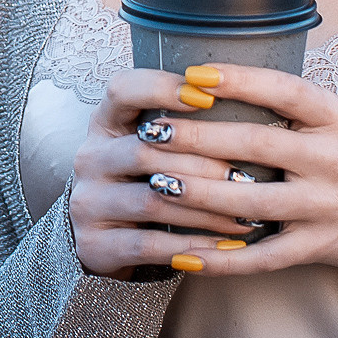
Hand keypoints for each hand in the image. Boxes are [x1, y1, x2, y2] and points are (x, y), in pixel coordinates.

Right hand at [68, 68, 276, 278]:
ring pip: (152, 201)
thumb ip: (183, 129)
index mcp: (104, 123)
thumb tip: (249, 112)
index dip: (161, 89)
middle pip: (145, 152)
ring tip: (245, 217)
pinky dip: (191, 246)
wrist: (105, 239)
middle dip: (201, 165)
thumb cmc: (141, 181)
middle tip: (246, 176)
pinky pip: (149, 245)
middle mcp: (90, 158)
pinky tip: (224, 248)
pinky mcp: (94, 243)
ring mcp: (88, 202)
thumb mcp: (149, 147)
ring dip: (204, 210)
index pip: (122, 90)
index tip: (207, 95)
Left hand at [130, 62, 337, 293]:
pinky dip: (221, 259)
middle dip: (197, 138)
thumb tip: (220, 80)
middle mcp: (332, 161)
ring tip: (153, 183)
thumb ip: (295, 106)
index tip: (194, 73)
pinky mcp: (318, 247)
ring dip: (196, 195)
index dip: (240, 80)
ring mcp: (324, 207)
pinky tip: (183, 254)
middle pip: (256, 145)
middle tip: (151, 131)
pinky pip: (262, 257)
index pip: (286, 91)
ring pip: (250, 202)